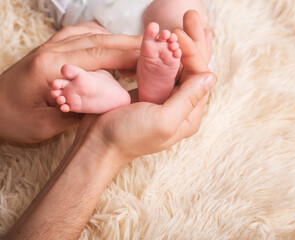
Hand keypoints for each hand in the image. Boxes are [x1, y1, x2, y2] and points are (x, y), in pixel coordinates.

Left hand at [0, 23, 141, 142]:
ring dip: (118, 40)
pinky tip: (111, 45)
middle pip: (100, 39)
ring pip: (92, 34)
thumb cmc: (11, 119)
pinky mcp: (51, 47)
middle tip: (158, 46)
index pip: (99, 55)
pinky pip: (81, 33)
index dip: (128, 55)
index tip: (151, 58)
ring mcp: (51, 46)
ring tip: (140, 50)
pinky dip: (101, 36)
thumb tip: (106, 103)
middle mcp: (52, 50)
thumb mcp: (44, 127)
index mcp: (51, 68)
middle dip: (131, 43)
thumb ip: (77, 112)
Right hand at [77, 11, 215, 170]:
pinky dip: (165, 50)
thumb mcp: (163, 120)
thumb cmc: (129, 136)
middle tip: (191, 15)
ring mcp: (165, 97)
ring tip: (187, 19)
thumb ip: (188, 99)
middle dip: (193, 40)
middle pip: (192, 67)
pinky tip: (168, 37)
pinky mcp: (149, 92)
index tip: (177, 34)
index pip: (198, 76)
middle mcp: (181, 105)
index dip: (192, 52)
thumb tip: (211, 76)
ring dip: (182, 42)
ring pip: (178, 64)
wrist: (98, 143)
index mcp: (189, 114)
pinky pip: (161, 67)